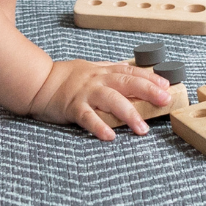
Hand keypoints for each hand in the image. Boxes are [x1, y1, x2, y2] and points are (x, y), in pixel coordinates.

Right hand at [26, 58, 169, 140]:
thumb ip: (110, 73)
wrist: (39, 81)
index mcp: (103, 72)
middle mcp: (97, 80)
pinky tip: (110, 136)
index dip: (150, 78)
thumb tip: (132, 75)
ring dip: (129, 113)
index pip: (131, 72)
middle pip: (127, 83)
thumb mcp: (91, 69)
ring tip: (142, 129)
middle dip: (148, 91)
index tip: (167, 85)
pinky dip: (99, 126)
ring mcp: (86, 93)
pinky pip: (88, 117)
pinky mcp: (73, 107)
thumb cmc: (66, 77)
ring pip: (111, 100)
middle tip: (165, 100)